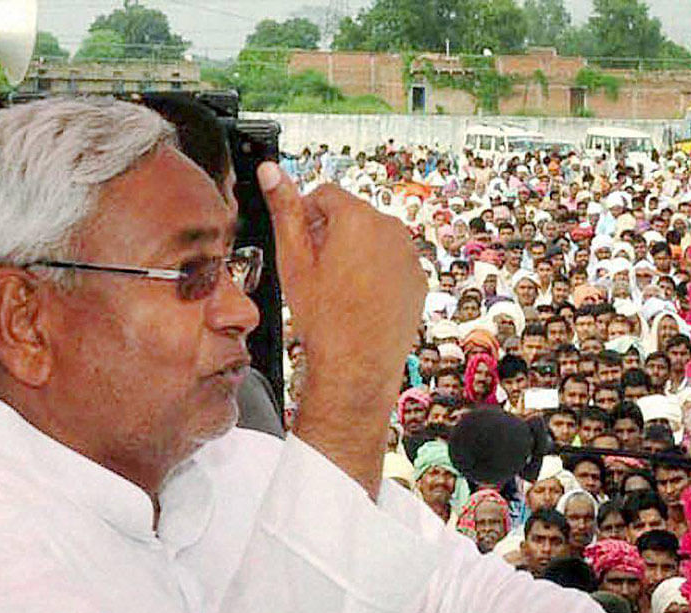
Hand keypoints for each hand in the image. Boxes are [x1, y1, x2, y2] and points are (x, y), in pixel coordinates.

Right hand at [260, 163, 425, 490]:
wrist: (357, 365)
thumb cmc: (322, 317)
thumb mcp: (293, 260)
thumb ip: (284, 209)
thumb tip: (270, 170)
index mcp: (358, 218)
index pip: (326, 194)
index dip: (308, 217)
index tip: (303, 245)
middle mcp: (391, 229)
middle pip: (353, 215)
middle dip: (333, 233)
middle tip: (319, 272)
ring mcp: (410, 255)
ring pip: (374, 238)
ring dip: (356, 250)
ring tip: (340, 288)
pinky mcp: (419, 279)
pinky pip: (393, 261)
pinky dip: (378, 271)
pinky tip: (363, 299)